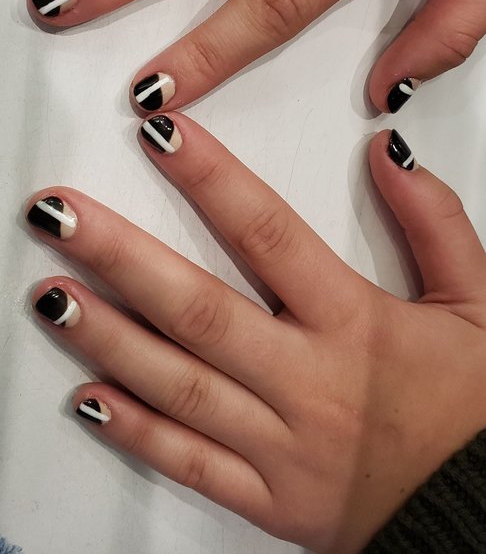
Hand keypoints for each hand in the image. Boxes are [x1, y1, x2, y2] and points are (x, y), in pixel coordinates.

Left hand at [28, 117, 485, 553]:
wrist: (485, 518)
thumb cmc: (473, 411)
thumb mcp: (477, 305)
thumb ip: (436, 223)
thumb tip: (387, 154)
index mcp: (357, 325)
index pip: (270, 235)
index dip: (211, 179)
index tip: (162, 134)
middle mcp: (309, 382)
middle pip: (200, 309)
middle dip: (122, 257)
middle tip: (61, 214)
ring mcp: (281, 445)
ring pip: (181, 386)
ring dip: (109, 337)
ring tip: (51, 296)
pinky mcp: (268, 498)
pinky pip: (192, 464)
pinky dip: (136, 431)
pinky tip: (88, 396)